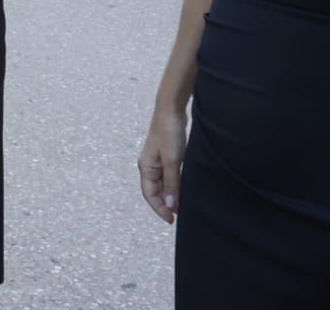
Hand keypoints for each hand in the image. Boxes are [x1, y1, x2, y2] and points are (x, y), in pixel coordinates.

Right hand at [138, 106, 187, 223]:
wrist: (171, 109)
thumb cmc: (169, 133)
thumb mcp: (172, 161)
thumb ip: (172, 184)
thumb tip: (171, 206)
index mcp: (146, 167)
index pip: (150, 195)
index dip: (159, 209)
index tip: (171, 220)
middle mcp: (149, 165)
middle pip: (155, 191)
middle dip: (165, 204)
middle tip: (180, 215)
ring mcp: (157, 160)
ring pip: (163, 183)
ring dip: (171, 195)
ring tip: (184, 205)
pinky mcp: (166, 154)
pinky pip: (169, 175)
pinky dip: (175, 184)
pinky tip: (184, 187)